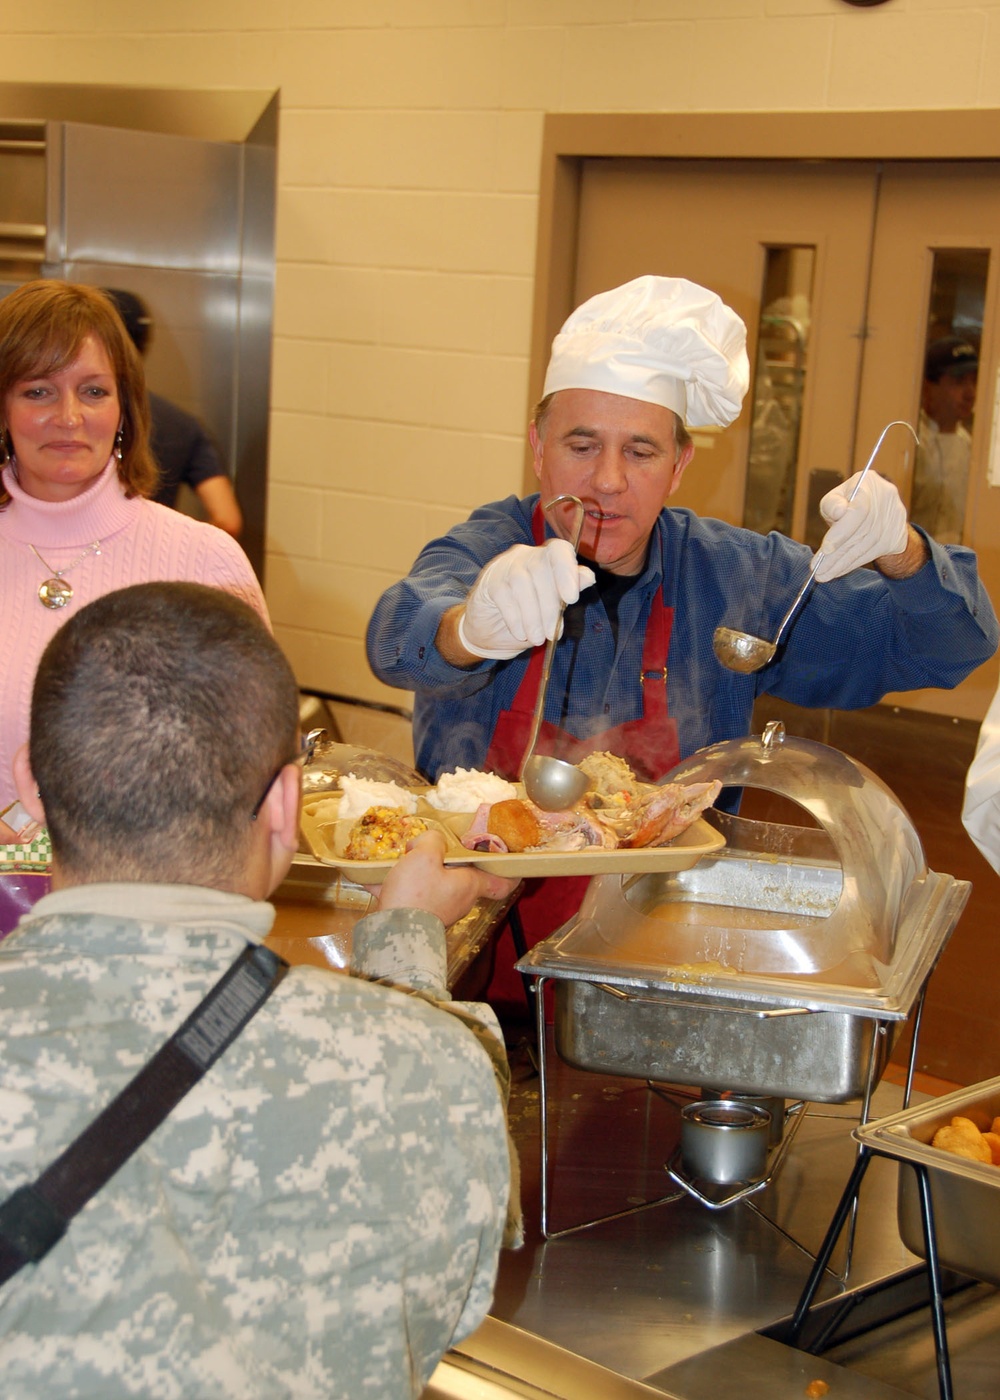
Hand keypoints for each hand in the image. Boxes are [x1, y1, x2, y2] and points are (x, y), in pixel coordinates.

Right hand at [375, 830, 518, 926]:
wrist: (391, 931)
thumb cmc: (415, 893)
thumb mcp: (425, 854)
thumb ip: (432, 840)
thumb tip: (430, 841)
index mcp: (469, 884)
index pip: (501, 881)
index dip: (509, 872)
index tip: (513, 864)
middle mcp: (458, 900)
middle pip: (461, 876)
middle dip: (448, 860)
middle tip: (433, 846)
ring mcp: (438, 910)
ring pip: (432, 884)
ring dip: (418, 871)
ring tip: (400, 859)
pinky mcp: (416, 916)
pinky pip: (408, 895)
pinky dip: (394, 886)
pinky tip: (375, 877)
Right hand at [458, 540, 595, 659]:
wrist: (490, 630)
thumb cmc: (528, 615)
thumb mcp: (553, 605)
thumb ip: (570, 589)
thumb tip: (589, 577)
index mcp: (547, 558)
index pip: (559, 550)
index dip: (567, 571)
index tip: (571, 599)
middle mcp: (526, 555)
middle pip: (541, 570)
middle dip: (549, 607)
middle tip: (551, 634)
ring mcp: (505, 566)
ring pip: (522, 583)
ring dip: (532, 616)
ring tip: (537, 638)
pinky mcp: (489, 581)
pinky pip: (504, 596)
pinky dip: (515, 618)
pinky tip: (520, 633)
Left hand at [814, 470, 908, 582]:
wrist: (877, 510)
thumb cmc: (847, 503)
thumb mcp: (834, 499)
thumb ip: (832, 504)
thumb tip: (839, 511)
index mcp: (869, 483)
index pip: (858, 511)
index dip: (842, 532)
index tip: (826, 550)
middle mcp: (886, 497)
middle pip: (860, 532)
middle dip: (837, 555)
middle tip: (818, 571)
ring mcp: (895, 517)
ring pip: (866, 546)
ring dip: (843, 563)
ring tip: (824, 574)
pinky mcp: (897, 535)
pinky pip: (872, 553)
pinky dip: (852, 564)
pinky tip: (838, 571)